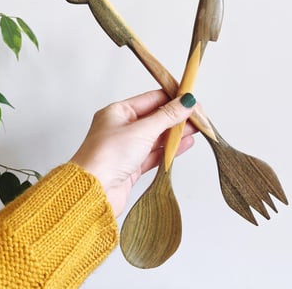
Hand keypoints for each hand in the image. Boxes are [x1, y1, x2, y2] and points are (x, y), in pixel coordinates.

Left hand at [70, 89, 196, 216]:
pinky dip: (170, 150)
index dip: (172, 98)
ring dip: (177, 133)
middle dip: (177, 117)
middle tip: (198, 116)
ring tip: (197, 129)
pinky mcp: (132, 166)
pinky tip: (185, 144)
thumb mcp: (142, 130)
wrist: (93, 192)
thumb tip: (185, 102)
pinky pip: (155, 154)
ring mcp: (127, 148)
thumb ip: (167, 116)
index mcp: (118, 112)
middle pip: (156, 118)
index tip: (190, 99)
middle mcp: (122, 128)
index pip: (151, 99)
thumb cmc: (106, 157)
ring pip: (157, 137)